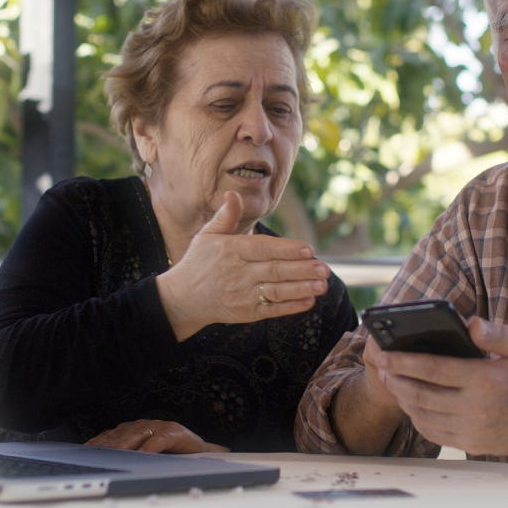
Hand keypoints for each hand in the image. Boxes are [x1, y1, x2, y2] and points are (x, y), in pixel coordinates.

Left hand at [83, 419, 228, 453]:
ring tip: (114, 455)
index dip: (99, 442)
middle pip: (122, 435)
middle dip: (108, 445)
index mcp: (135, 429)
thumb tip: (106, 465)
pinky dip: (149, 448)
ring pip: (137, 435)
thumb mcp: (146, 454)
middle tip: (96, 455)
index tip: (86, 451)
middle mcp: (145, 425)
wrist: (199, 451)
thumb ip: (129, 455)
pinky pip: (158, 440)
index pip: (112, 434)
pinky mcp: (173, 431)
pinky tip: (143, 455)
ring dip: (125, 445)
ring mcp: (159, 426)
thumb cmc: (171, 454)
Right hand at [158, 191, 330, 339]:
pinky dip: (291, 306)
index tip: (309, 249)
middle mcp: (237, 274)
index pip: (263, 249)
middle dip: (301, 270)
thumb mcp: (208, 235)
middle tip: (325, 268)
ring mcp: (242, 295)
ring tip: (323, 284)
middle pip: (274, 271)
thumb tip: (233, 194)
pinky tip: (309, 301)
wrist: (183, 299)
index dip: (287, 250)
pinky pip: (272, 310)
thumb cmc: (199, 262)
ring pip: (276, 291)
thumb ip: (226, 216)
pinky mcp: (246, 313)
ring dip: (301, 288)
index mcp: (230, 251)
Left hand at [373, 317, 507, 457]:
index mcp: (486, 380)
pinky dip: (417, 418)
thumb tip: (470, 323)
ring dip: (402, 398)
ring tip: (391, 381)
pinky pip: (434, 433)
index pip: (434, 370)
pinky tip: (412, 403)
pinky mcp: (472, 444)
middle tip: (379, 365)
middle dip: (394, 378)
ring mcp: (472, 430)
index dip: (404, 361)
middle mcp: (476, 409)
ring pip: (423, 415)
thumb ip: (499, 333)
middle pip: (421, 394)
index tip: (383, 353)